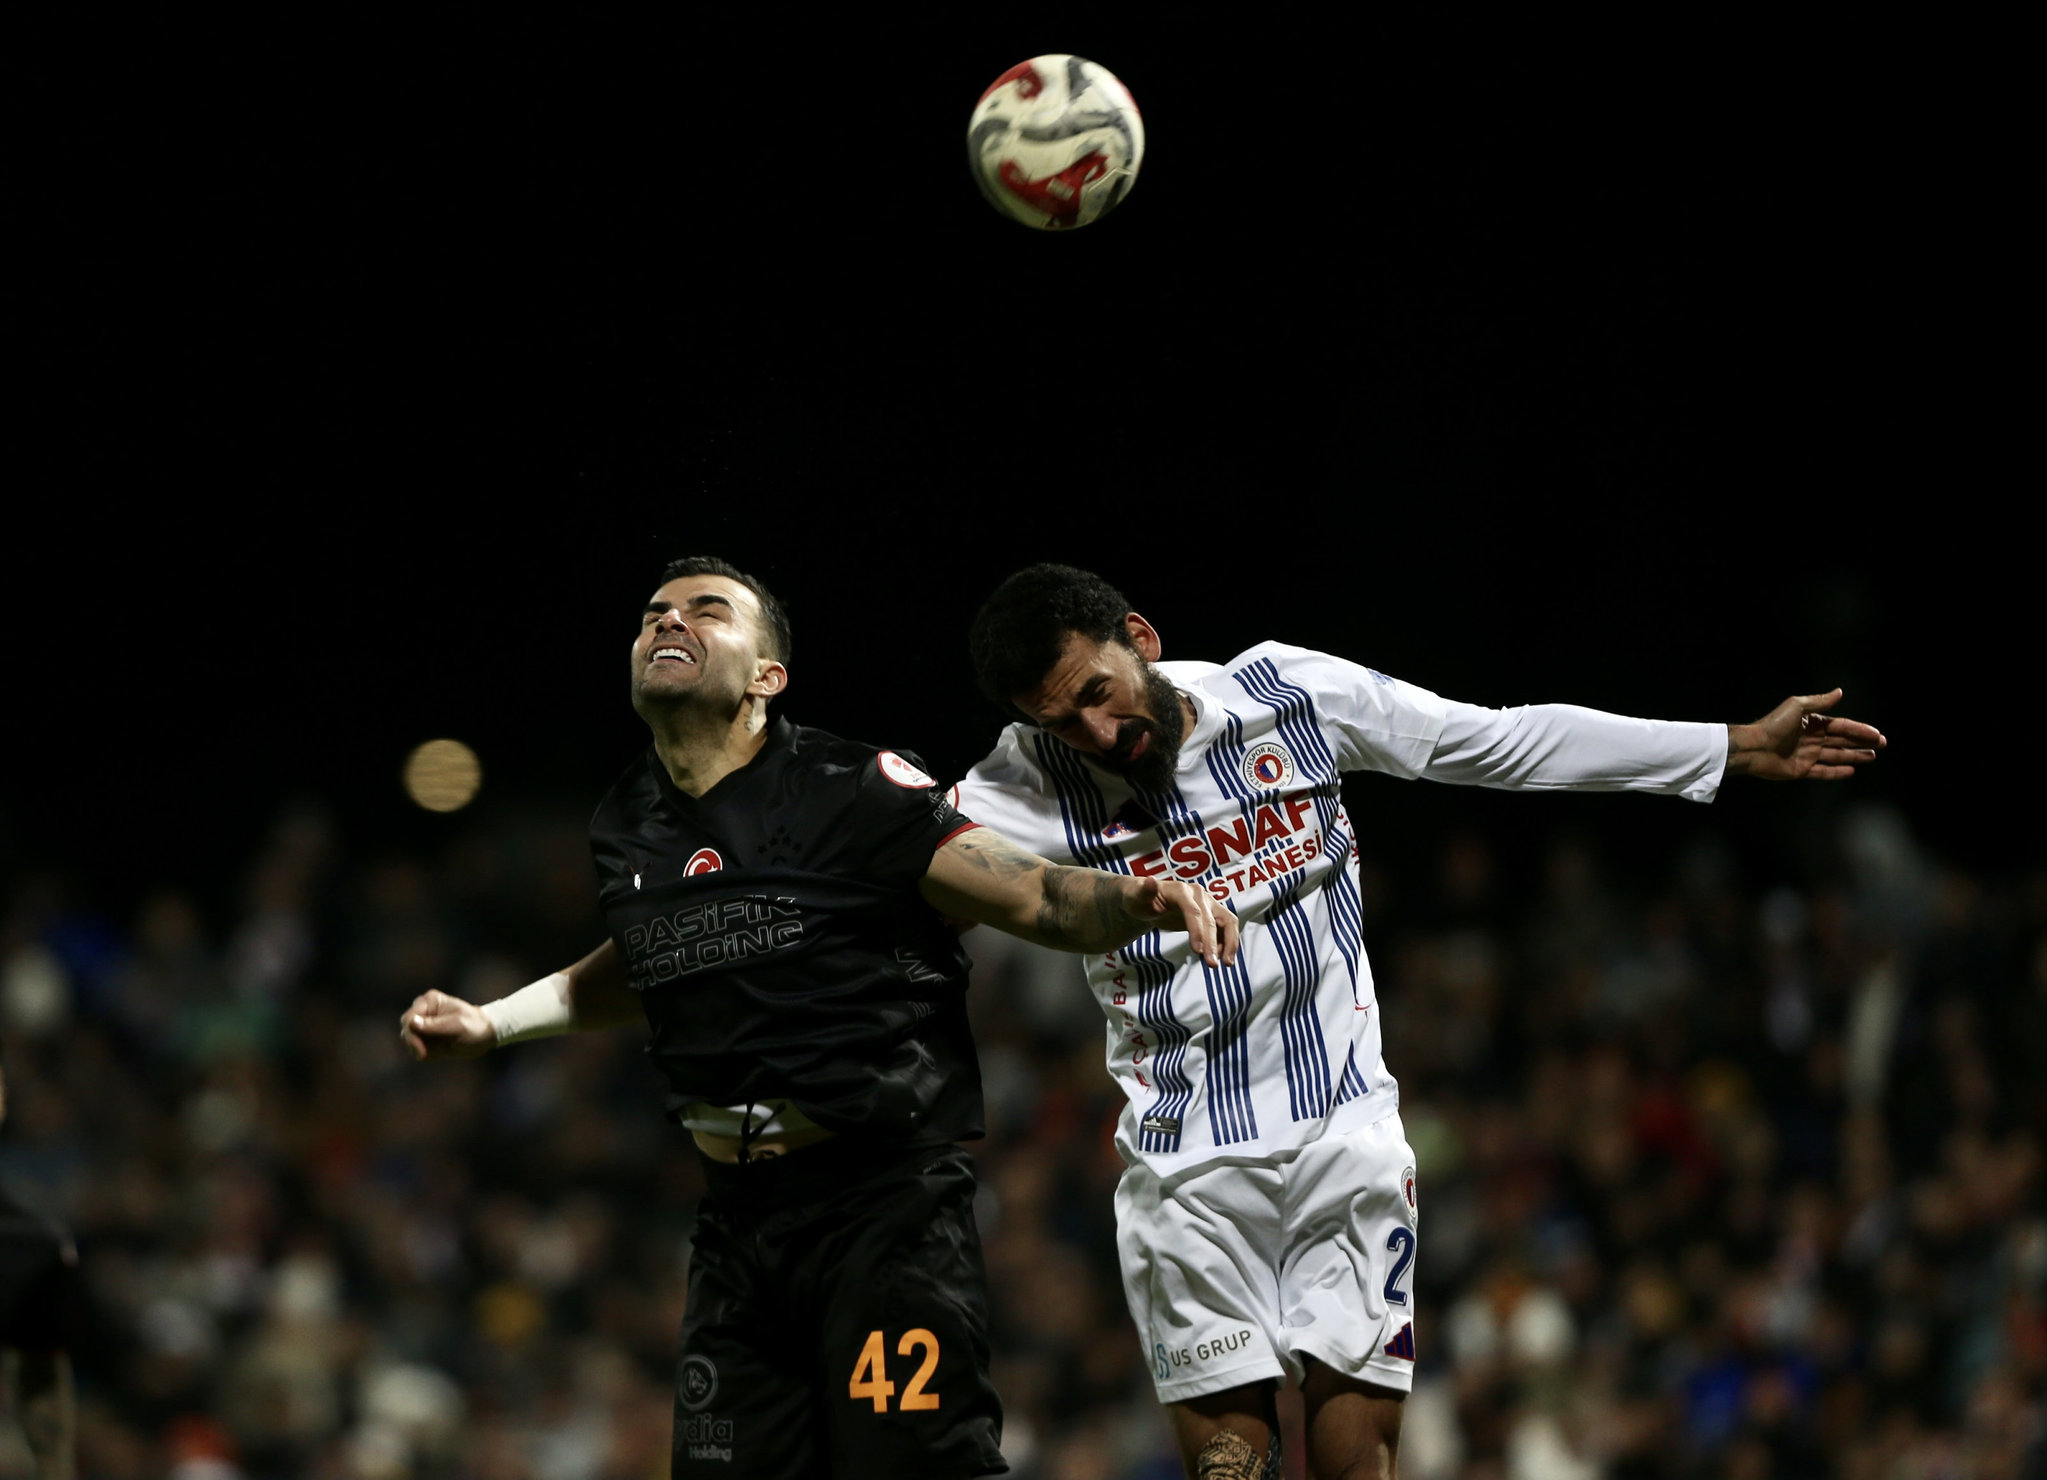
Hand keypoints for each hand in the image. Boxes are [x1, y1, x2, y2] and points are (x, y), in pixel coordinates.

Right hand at [398, 989, 495, 1060]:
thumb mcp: (456, 1026)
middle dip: (416, 1044)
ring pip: (410, 1041)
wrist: (485, 1035)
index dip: (411, 1036)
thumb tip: (411, 1022)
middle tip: (427, 1054)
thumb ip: (433, 1025)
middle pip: (406, 1030)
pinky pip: (418, 1049)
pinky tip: (442, 1051)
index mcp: (430, 1001)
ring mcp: (423, 1024)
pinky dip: (428, 1053)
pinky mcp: (426, 1036)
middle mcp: (423, 1011)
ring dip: (422, 1049)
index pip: (409, 1019)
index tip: (421, 1052)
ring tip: (442, 1049)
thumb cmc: (474, 1026)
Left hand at [1126, 878, 1240, 967]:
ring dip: (1230, 942)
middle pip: (1211, 919)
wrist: (1146, 900)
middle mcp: (1199, 895)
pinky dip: (1227, 942)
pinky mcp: (1211, 914)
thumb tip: (1150, 880)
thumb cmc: (1139, 899)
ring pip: (1228, 921)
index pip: (1193, 911)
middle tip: (1212, 965)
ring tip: (1226, 963)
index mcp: (1181, 890)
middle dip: (1213, 943)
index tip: (1197, 951)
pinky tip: (1221, 957)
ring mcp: (1208, 904)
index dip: (1197, 931)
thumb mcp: (1136, 897)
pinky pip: (1226, 928)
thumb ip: (1144, 891)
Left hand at [1727, 689, 1885, 780]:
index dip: (1860, 730)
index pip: (1842, 726)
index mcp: (1812, 723)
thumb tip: (1840, 692)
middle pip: (1843, 740)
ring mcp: (1807, 755)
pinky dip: (1837, 772)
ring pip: (1836, 755)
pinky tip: (1852, 770)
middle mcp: (1812, 738)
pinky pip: (1823, 772)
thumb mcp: (1797, 706)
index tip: (1877, 734)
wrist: (1754, 747)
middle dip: (1862, 742)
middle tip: (1882, 744)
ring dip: (1854, 756)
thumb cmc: (1774, 724)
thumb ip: (1819, 702)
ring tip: (1872, 757)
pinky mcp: (1801, 770)